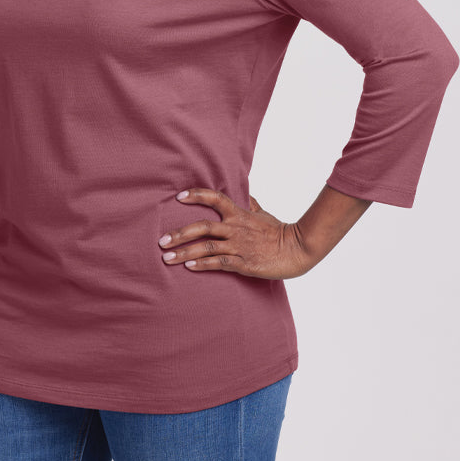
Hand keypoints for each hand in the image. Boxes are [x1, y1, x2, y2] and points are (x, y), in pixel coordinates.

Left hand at [157, 187, 312, 279]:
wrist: (298, 248)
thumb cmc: (278, 230)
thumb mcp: (262, 212)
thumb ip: (248, 203)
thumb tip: (242, 193)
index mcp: (239, 213)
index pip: (215, 198)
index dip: (196, 196)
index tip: (179, 197)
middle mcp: (236, 228)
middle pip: (202, 227)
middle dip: (180, 234)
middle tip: (161, 241)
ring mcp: (239, 245)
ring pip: (206, 247)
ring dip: (184, 253)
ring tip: (167, 258)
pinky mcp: (244, 263)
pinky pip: (219, 263)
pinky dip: (203, 265)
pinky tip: (189, 267)